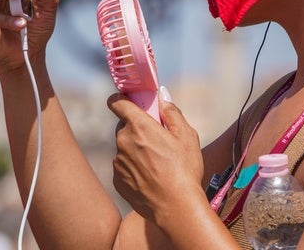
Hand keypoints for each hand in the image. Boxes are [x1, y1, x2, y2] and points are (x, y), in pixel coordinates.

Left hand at [108, 87, 204, 221]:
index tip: (129, 102)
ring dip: (136, 149)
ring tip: (158, 163)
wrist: (175, 207)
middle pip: (124, 126)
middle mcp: (123, 141)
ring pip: (125, 147)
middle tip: (157, 139)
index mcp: (139, 126)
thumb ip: (172, 112)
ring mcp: (118, 162)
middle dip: (138, 129)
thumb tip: (162, 96)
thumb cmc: (184, 169)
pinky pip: (124, 166)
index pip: (117, 103)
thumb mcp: (187, 135)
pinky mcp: (117, 180)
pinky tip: (152, 176)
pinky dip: (134, 167)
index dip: (121, 99)